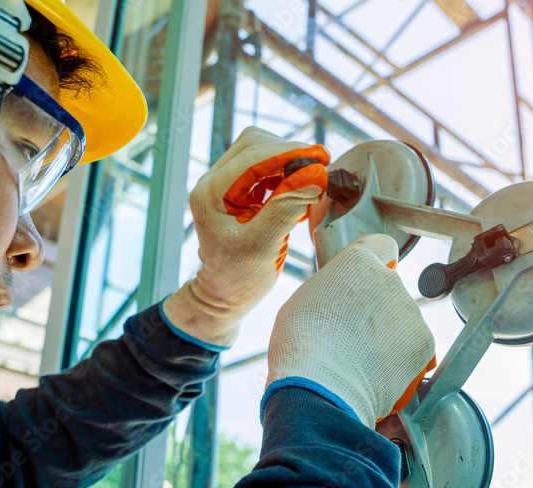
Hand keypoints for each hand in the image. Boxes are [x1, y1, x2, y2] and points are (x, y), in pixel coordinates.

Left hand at [163, 126, 329, 346]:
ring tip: (314, 179)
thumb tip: (315, 175)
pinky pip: (264, 169)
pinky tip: (303, 188)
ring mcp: (224, 185)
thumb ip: (286, 208)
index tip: (322, 159)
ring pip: (260, 153)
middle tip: (322, 167)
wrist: (224, 296)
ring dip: (290, 161)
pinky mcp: (238, 192)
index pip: (252, 156)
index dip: (290, 152)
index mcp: (210, 193)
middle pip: (254, 145)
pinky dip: (286, 173)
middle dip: (290, 152)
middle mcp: (213, 183)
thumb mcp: (263, 246)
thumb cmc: (239, 278)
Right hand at [265, 235, 435, 427]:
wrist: (321, 388)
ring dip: (389, 334)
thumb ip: (331, 289)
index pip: (381, 246)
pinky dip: (401, 358)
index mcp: (359, 260)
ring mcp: (411, 311)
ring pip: (402, 319)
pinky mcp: (425, 342)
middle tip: (353, 333)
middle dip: (377, 307)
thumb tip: (339, 297)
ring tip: (361, 358)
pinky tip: (377, 371)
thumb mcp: (304, 299)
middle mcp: (391, 279)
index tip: (367, 279)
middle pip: (389, 288)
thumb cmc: (301, 345)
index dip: (374, 263)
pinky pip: (414, 346)